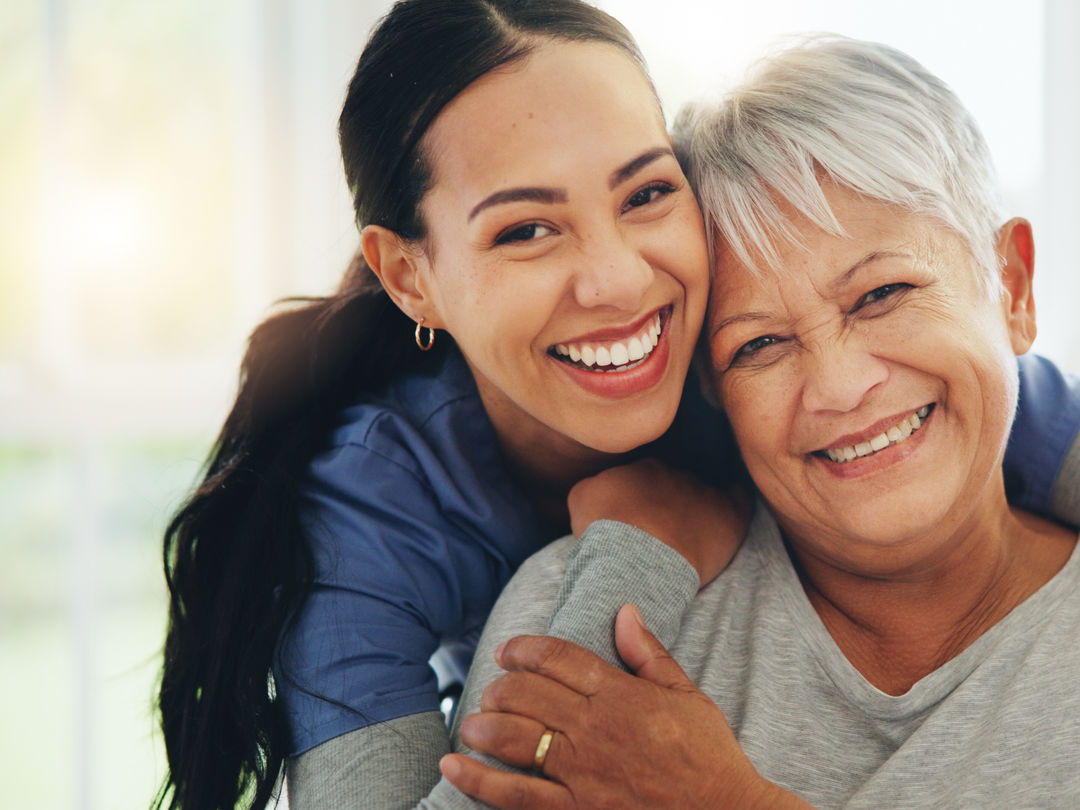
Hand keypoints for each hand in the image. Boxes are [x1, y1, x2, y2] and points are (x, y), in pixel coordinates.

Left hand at [440, 605, 809, 809]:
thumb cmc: (709, 758)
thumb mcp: (688, 696)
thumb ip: (649, 654)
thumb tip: (625, 611)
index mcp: (621, 695)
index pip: (559, 658)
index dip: (525, 649)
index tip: (509, 651)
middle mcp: (596, 729)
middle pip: (527, 694)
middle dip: (501, 686)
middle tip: (492, 689)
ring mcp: (583, 773)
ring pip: (515, 739)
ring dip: (484, 725)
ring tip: (471, 721)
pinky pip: (517, 795)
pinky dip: (479, 780)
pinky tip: (454, 767)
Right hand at [568, 459, 751, 586]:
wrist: (637, 555)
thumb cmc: (605, 532)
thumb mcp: (580, 498)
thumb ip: (594, 484)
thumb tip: (600, 487)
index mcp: (642, 467)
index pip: (644, 477)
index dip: (639, 498)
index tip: (634, 519)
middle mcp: (675, 473)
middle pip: (674, 484)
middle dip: (667, 502)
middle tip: (658, 532)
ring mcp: (704, 492)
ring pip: (703, 493)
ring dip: (697, 508)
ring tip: (688, 535)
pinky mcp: (730, 514)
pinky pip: (739, 500)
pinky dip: (735, 503)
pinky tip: (730, 513)